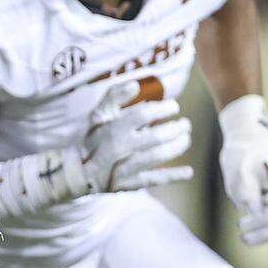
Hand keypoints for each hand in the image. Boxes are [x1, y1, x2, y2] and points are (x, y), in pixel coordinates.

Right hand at [79, 80, 193, 192]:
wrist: (78, 171)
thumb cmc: (93, 138)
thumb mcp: (98, 114)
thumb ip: (114, 96)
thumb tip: (136, 84)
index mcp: (111, 128)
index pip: (142, 114)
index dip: (162, 109)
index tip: (174, 107)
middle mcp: (118, 147)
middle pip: (154, 137)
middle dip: (175, 129)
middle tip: (185, 124)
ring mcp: (123, 167)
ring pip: (156, 157)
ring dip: (176, 147)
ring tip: (186, 139)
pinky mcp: (128, 184)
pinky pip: (153, 180)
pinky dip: (172, 176)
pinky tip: (189, 172)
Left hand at [218, 95, 267, 245]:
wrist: (248, 143)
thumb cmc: (241, 153)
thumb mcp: (238, 166)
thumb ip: (246, 187)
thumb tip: (254, 211)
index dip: (259, 221)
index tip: (240, 223)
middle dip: (265, 233)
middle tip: (243, 238)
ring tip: (246, 239)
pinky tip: (254, 233)